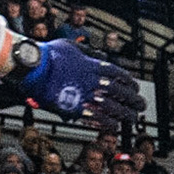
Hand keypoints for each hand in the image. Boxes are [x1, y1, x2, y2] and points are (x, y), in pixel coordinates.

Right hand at [17, 39, 142, 124]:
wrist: (34, 66)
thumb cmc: (48, 54)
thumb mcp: (71, 46)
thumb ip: (86, 53)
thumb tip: (96, 56)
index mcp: (92, 65)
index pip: (117, 74)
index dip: (128, 82)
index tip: (135, 87)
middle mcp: (92, 81)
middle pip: (119, 91)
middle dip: (132, 99)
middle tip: (140, 105)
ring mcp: (85, 95)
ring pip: (112, 106)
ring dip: (125, 113)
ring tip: (132, 119)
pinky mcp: (75, 108)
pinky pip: (96, 118)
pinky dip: (107, 123)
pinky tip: (114, 127)